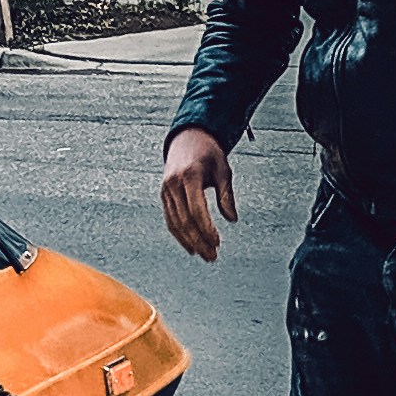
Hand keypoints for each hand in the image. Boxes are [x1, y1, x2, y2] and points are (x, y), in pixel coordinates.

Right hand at [161, 127, 236, 263]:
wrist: (187, 139)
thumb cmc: (208, 154)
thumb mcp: (223, 170)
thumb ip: (226, 195)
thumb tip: (232, 219)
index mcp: (189, 175)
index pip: (196, 209)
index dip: (206, 228)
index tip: (217, 241)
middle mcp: (173, 184)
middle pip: (184, 220)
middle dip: (199, 241)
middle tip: (212, 256)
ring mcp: (166, 190)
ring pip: (175, 223)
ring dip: (190, 242)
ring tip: (205, 255)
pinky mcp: (164, 196)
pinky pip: (170, 219)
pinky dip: (180, 235)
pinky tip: (191, 246)